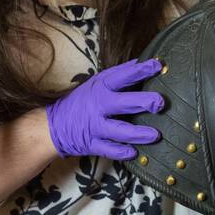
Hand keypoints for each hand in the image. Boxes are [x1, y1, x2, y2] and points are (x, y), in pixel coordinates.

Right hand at [45, 57, 164, 160]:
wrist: (54, 126)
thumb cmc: (82, 101)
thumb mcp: (96, 83)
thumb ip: (119, 75)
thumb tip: (141, 62)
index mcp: (101, 87)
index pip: (124, 76)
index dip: (141, 70)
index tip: (157, 65)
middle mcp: (99, 106)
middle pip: (124, 103)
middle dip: (143, 102)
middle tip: (160, 103)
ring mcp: (95, 126)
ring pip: (120, 130)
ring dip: (138, 133)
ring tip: (155, 134)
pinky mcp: (92, 144)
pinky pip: (109, 150)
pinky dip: (122, 152)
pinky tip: (135, 152)